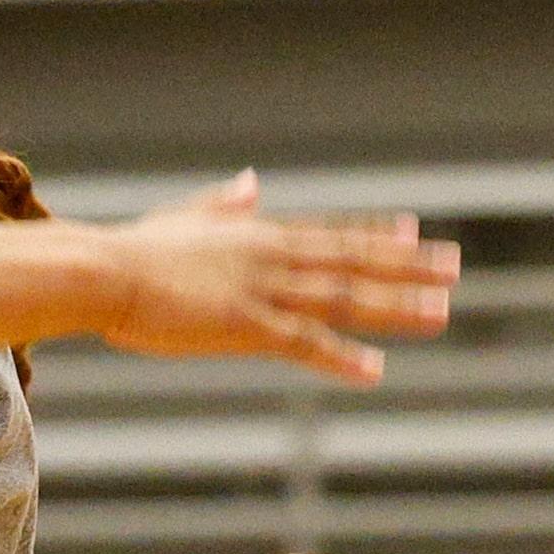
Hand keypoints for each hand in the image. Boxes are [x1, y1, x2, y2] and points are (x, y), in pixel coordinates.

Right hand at [103, 172, 458, 383]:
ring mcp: (260, 290)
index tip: (414, 232)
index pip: (327, 234)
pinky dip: (341, 356)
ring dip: (394, 306)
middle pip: (351, 261)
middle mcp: (269, 256)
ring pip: (342, 297)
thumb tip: (253, 183)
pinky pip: (304, 343)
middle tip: (454, 268)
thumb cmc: (127, 252)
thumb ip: (223, 204)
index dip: (374, 236)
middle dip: (406, 266)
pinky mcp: (243, 325)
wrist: (98, 271)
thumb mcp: (181, 219)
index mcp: (254, 234)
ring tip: (441, 313)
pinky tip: (374, 369)